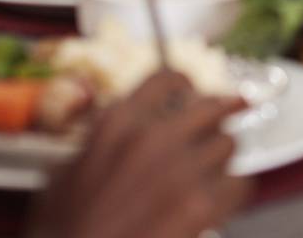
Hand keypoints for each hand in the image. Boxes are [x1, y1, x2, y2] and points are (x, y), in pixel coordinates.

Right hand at [25, 72, 248, 237]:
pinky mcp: (202, 205)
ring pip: (228, 143)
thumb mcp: (63, 174)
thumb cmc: (64, 232)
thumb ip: (96, 143)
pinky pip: (240, 183)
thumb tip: (117, 131)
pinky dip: (231, 193)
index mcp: (118, 124)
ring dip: (220, 160)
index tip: (191, 91)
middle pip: (211, 106)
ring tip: (208, 176)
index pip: (167, 80)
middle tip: (217, 127)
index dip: (183, 85)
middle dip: (215, 118)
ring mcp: (181, 170)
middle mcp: (154, 138)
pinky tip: (216, 203)